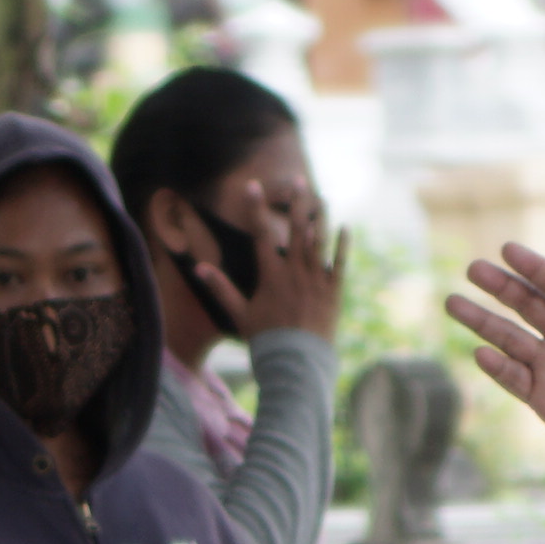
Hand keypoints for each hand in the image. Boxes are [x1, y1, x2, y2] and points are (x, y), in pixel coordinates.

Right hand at [187, 190, 345, 348]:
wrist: (296, 363)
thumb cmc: (266, 340)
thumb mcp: (240, 313)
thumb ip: (221, 288)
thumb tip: (198, 268)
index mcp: (271, 275)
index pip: (261, 234)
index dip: (255, 208)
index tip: (252, 185)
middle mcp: (294, 273)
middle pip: (296, 230)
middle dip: (297, 203)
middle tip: (299, 181)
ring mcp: (316, 281)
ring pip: (320, 242)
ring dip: (321, 218)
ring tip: (322, 198)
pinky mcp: (333, 292)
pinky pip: (340, 264)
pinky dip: (343, 245)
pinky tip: (346, 227)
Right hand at [446, 244, 544, 474]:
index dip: (534, 268)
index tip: (508, 250)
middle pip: (526, 303)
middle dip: (499, 286)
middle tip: (473, 269)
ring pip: (509, 337)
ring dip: (482, 321)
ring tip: (453, 303)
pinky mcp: (542, 397)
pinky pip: (514, 378)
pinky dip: (497, 366)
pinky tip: (481, 353)